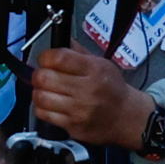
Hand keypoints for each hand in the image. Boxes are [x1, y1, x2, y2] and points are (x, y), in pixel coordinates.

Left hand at [20, 42, 156, 155]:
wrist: (126, 117)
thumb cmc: (111, 88)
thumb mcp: (101, 64)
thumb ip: (78, 52)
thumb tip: (60, 37)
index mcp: (93, 69)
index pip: (58, 58)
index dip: (45, 57)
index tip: (46, 59)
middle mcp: (86, 89)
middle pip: (44, 78)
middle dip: (39, 75)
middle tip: (44, 76)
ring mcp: (78, 110)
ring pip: (40, 97)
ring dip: (38, 92)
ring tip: (46, 91)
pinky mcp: (73, 126)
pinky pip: (44, 115)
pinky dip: (42, 108)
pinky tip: (50, 105)